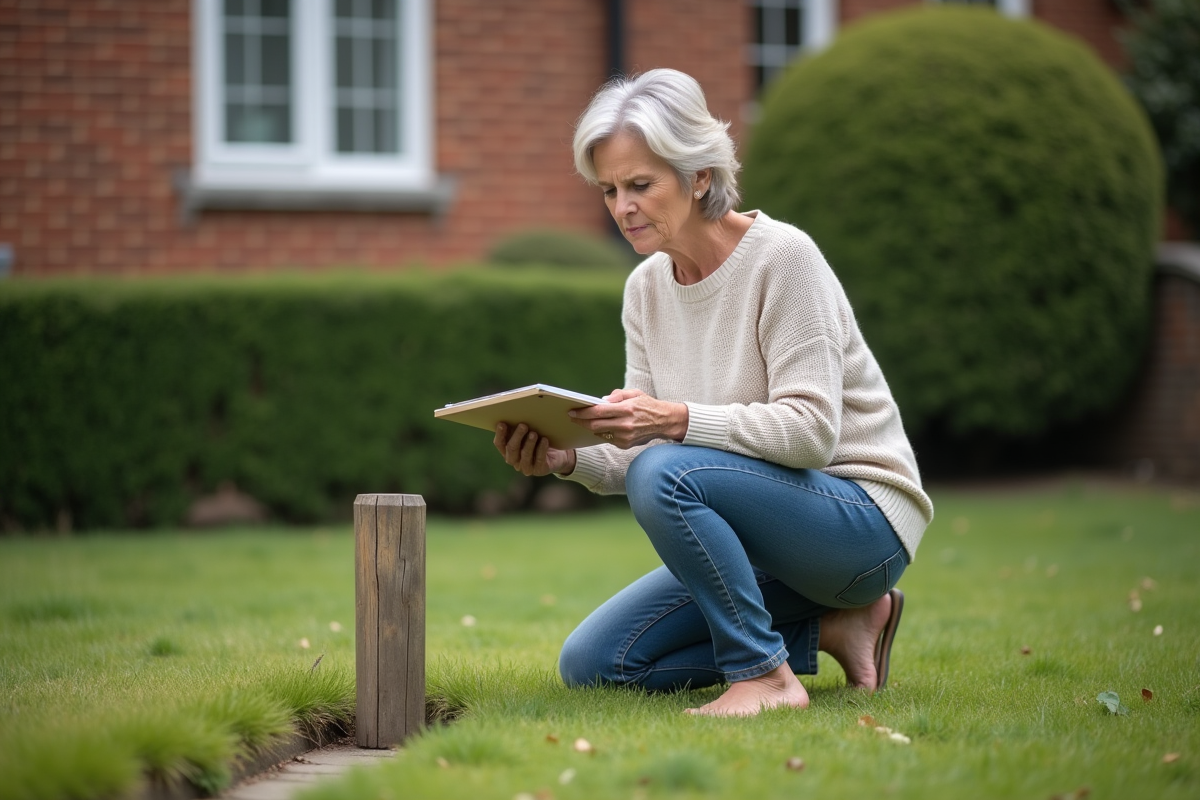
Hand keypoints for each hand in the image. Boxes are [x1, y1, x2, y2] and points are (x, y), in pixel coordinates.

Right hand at [493, 422, 576, 476]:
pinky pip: (539, 459)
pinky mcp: (539, 470)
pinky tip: (545, 440)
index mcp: (508, 450)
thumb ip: (520, 428)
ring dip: (529, 443)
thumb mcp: (528, 433)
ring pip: (525, 455)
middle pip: (511, 449)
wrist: (557, 455)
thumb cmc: (539, 440)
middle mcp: (515, 460)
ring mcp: (526, 467)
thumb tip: (515, 412)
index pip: (499, 444)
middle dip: (517, 436)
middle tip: (523, 425)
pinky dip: (541, 449)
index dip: (500, 434)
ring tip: (534, 433)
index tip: (502, 423)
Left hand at [568, 388, 688, 447]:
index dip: (583, 412)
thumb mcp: (634, 393)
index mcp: (626, 409)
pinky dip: (603, 432)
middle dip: (581, 421)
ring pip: (600, 433)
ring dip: (591, 427)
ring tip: (584, 421)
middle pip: (595, 425)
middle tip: (573, 418)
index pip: (598, 411)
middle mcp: (625, 424)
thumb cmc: (647, 405)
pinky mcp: (626, 445)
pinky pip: (608, 439)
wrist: (665, 421)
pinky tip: (601, 427)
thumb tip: (601, 400)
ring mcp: (625, 436)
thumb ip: (617, 395)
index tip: (572, 411)